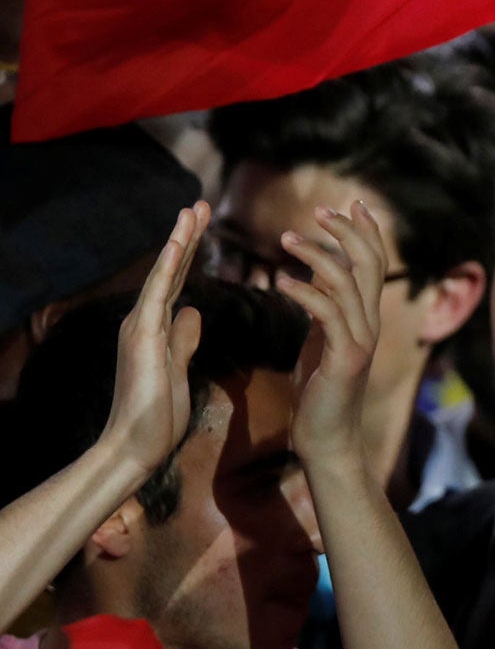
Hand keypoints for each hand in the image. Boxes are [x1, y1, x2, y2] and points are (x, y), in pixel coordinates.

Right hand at [98, 204, 209, 480]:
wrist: (136, 445)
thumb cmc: (158, 414)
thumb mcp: (180, 367)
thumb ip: (184, 338)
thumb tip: (194, 311)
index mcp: (156, 328)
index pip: (177, 283)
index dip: (191, 254)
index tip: (204, 226)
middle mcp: (145, 321)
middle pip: (170, 271)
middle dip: (187, 236)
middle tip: (199, 203)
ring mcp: (140, 327)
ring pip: (163, 274)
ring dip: (179, 241)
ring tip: (192, 209)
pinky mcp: (142, 337)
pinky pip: (157, 294)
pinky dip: (168, 267)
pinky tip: (180, 244)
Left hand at [274, 202, 386, 470]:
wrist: (327, 440)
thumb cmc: (319, 395)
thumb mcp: (321, 343)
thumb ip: (324, 311)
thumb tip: (313, 281)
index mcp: (364, 317)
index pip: (374, 263)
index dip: (366, 232)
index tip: (352, 204)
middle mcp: (369, 323)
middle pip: (369, 263)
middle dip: (347, 232)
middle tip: (321, 210)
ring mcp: (361, 340)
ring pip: (348, 282)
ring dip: (317, 255)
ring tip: (286, 239)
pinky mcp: (346, 358)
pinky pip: (327, 313)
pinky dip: (305, 292)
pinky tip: (280, 282)